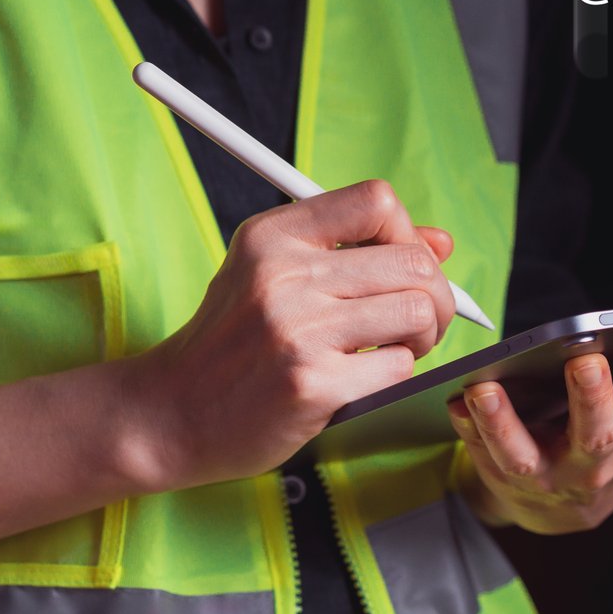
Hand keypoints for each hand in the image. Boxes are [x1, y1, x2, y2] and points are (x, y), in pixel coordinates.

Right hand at [118, 179, 454, 490]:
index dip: (406, 233)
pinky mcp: (313, 384)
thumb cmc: (232, 342)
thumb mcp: (274, 274)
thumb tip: (441, 241)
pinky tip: (362, 378)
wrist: (171, 413)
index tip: (398, 265)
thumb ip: (356, 249)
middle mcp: (283, 275)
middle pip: (414, 262)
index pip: (376, 200)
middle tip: (412, 321)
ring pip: (418, 312)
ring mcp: (298, 331)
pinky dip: (395, 374)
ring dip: (420, 337)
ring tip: (389, 349)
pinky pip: (400, 366)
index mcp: (273, 236)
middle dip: (433, 295)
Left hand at [447, 337, 612, 533]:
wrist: (558, 502)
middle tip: (589, 360)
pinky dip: (470, 428)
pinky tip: (459, 395)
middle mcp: (604, 463)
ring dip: (508, 423)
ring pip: (530, 454)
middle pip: (605, 433)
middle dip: (597, 398)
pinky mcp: (508, 478)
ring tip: (490, 387)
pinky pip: (483, 455)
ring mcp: (552, 476)